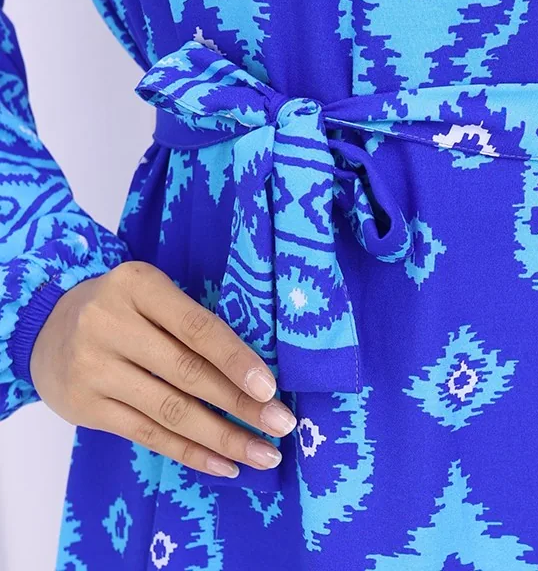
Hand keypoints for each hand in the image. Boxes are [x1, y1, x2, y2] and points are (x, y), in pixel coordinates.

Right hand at [29, 260, 296, 477]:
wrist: (45, 328)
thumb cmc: (120, 308)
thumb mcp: (150, 295)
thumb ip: (190, 323)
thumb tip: (254, 374)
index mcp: (138, 285)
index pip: (196, 327)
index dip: (235, 359)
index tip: (270, 388)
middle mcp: (112, 325)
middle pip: (187, 372)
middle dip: (241, 404)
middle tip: (282, 426)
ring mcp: (95, 368)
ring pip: (170, 411)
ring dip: (223, 437)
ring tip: (263, 454)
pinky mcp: (86, 408)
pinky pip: (147, 435)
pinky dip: (190, 452)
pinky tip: (223, 464)